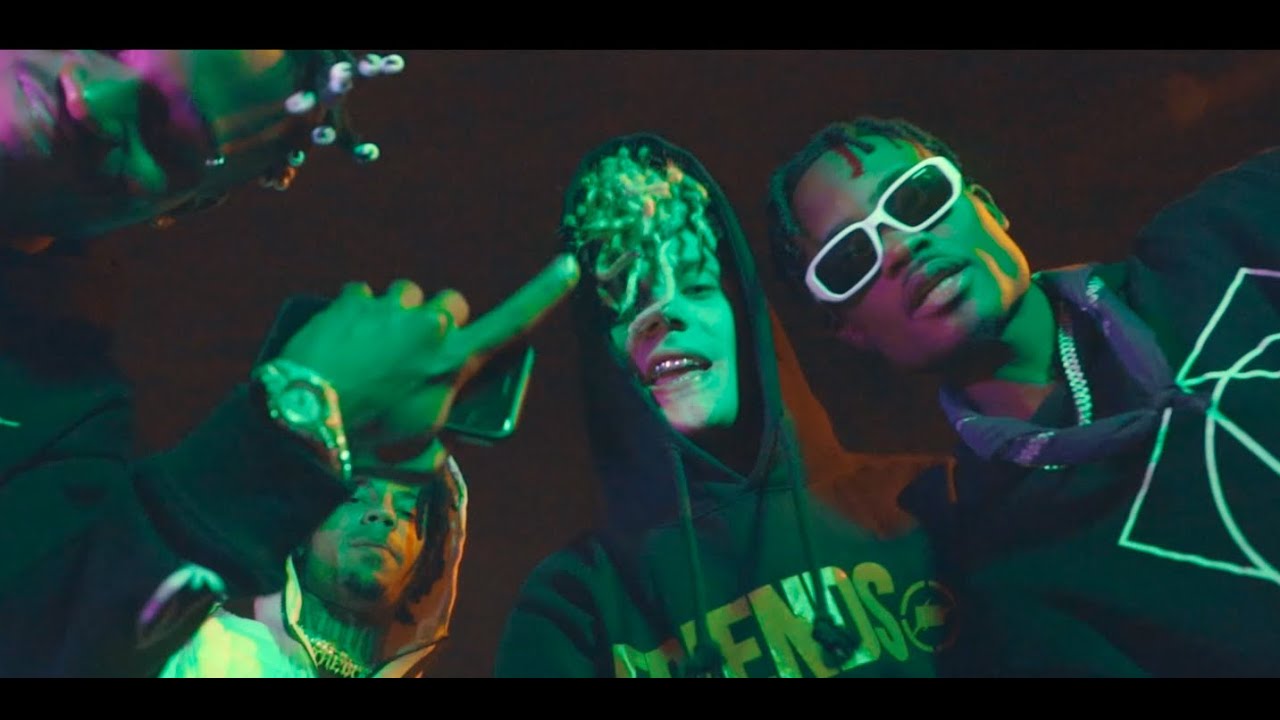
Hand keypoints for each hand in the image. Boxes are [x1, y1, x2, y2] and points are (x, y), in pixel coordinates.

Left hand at [277, 254, 579, 446]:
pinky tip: (342, 343)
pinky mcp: (351, 300)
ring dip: (395, 317)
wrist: (302, 419)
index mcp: (453, 362)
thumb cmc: (364, 442)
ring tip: (371, 351)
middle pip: (450, 303)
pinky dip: (356, 315)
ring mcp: (388, 309)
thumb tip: (439, 444)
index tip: (567, 265)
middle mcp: (428, 326)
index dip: (544, 293)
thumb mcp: (414, 456)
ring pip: (405, 296)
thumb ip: (437, 444)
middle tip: (415, 352)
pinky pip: (362, 296)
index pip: (512, 322)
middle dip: (438, 321)